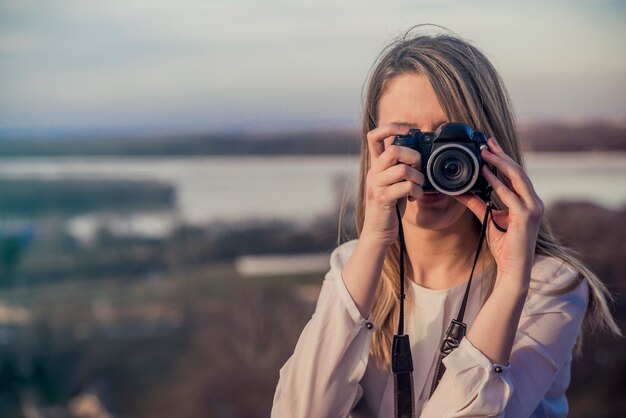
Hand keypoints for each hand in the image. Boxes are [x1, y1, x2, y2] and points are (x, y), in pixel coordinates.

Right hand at [362, 123, 424, 245]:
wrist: (377, 232)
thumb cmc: (390, 206)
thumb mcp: (392, 182)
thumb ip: (399, 167)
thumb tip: (417, 152)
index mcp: (375, 165)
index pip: (374, 136)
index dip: (391, 128)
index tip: (408, 131)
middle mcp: (373, 172)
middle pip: (394, 151)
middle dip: (413, 156)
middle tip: (418, 168)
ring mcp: (376, 185)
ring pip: (403, 170)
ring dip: (418, 178)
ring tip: (418, 186)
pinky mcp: (383, 198)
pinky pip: (406, 186)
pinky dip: (417, 191)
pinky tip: (415, 197)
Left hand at [454, 137, 543, 281]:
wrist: (513, 268)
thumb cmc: (504, 246)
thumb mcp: (488, 218)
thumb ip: (476, 203)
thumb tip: (459, 191)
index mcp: (528, 201)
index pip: (516, 174)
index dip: (503, 158)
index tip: (490, 146)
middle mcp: (534, 202)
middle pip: (518, 171)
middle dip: (502, 154)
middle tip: (487, 141)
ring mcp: (533, 209)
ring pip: (517, 178)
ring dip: (499, 163)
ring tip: (484, 152)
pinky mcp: (526, 216)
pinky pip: (510, 195)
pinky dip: (497, 182)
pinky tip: (485, 173)